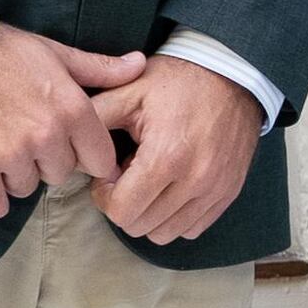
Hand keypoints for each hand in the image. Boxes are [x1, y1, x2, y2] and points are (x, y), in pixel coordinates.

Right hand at [0, 24, 140, 215]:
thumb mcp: (55, 53)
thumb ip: (100, 69)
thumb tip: (140, 65)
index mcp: (71, 110)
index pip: (100, 161)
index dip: (87, 156)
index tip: (72, 148)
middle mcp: (44, 136)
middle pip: (61, 175)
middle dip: (48, 162)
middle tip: (26, 138)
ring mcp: (8, 155)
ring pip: (27, 188)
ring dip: (16, 176)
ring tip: (0, 147)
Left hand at [94, 50, 265, 243]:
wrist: (233, 74)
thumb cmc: (177, 81)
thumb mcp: (129, 90)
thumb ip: (94, 119)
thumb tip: (75, 152)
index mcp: (166, 156)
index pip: (121, 211)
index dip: (104, 196)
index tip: (109, 173)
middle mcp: (195, 180)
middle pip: (139, 226)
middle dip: (124, 205)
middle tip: (126, 177)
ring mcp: (215, 190)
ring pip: (165, 234)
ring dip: (148, 214)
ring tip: (148, 182)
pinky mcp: (228, 194)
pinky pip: (191, 229)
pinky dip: (174, 217)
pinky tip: (170, 188)